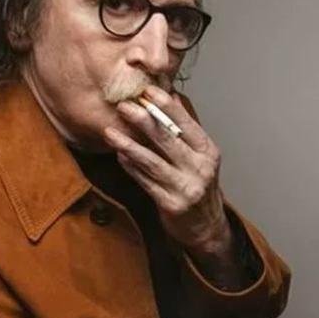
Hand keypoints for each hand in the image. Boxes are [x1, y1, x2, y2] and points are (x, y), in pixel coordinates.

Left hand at [103, 86, 229, 254]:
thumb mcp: (200, 157)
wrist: (207, 226)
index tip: (148, 91)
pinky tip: (118, 156)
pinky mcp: (171, 204)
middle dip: (143, 120)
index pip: (186, 124)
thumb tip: (170, 98)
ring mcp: (186, 187)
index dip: (167, 106)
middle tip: (123, 105)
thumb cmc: (199, 186)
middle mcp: (200, 168)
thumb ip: (184, 130)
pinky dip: (131, 167)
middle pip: (168, 140)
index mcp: (208, 151)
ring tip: (110, 132)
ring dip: (129, 145)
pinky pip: (145, 181)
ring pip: (152, 161)